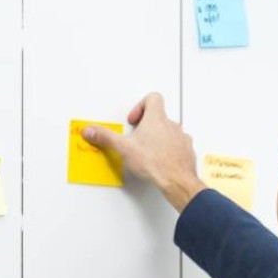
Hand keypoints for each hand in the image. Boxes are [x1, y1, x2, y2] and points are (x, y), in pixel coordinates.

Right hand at [79, 92, 205, 209]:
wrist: (176, 180)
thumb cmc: (155, 163)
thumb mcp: (124, 149)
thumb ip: (106, 137)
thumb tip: (91, 131)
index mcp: (156, 119)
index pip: (153, 98)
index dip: (141, 105)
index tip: (134, 119)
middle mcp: (171, 125)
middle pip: (159, 116)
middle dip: (147, 125)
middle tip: (138, 137)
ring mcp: (181, 137)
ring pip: (169, 131)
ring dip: (159, 137)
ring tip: (148, 150)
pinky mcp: (186, 150)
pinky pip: (178, 144)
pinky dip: (169, 149)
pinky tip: (160, 160)